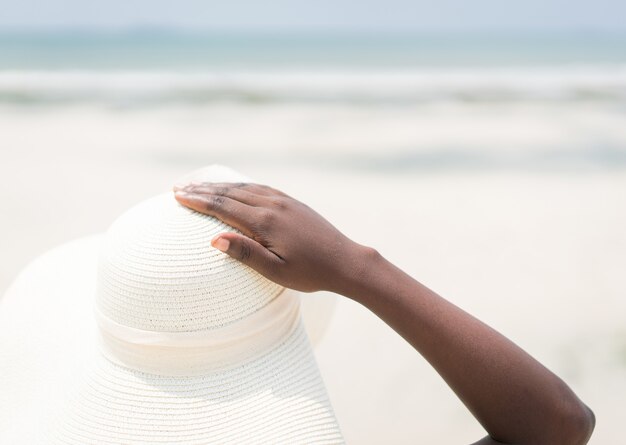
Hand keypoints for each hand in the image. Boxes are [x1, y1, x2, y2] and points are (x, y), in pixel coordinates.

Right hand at [174, 182, 369, 292]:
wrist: (345, 261)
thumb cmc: (311, 273)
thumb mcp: (276, 271)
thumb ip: (246, 254)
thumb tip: (214, 239)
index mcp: (265, 222)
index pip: (223, 207)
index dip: (198, 200)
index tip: (177, 195)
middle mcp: (273, 206)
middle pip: (230, 193)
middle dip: (203, 189)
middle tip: (179, 187)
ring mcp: (285, 202)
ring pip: (245, 188)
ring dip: (220, 185)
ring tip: (200, 184)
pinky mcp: (294, 203)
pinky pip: (261, 188)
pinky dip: (242, 185)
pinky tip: (237, 187)